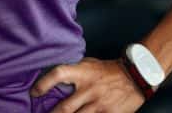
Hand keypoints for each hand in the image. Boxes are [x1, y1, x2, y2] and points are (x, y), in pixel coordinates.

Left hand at [30, 57, 146, 111]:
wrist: (136, 76)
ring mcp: (99, 104)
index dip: (44, 83)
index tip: (34, 92)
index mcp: (83, 73)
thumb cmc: (109, 70)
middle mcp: (89, 89)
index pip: (58, 74)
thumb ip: (74, 71)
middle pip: (64, 108)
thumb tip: (53, 78)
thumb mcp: (90, 64)